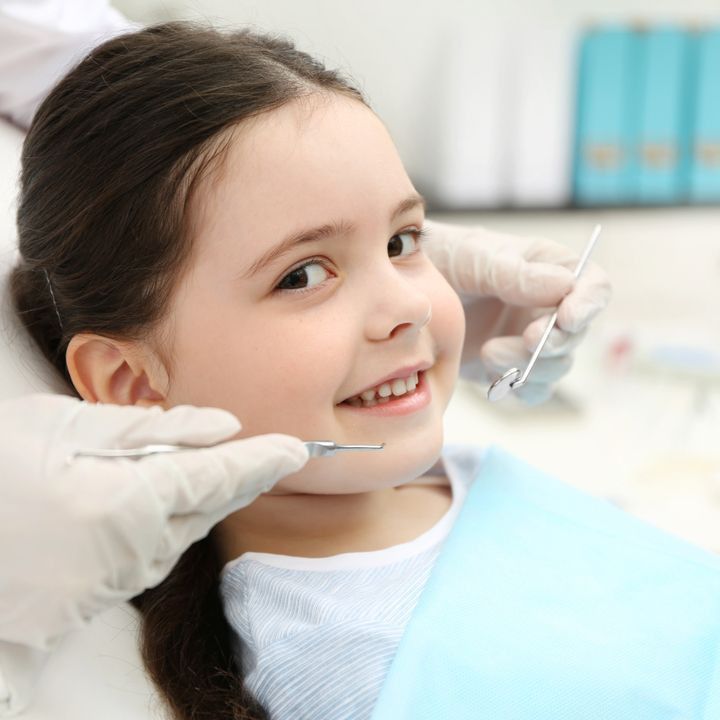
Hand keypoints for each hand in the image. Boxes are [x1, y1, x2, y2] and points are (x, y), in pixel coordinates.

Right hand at [0, 394, 307, 650]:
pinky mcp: (111, 587)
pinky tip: (174, 494)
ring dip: (213, 494)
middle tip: (278, 452)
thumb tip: (220, 426)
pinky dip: (180, 515)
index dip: (265, 460)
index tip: (299, 450)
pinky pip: (165, 544)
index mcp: (135, 500)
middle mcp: (142, 545)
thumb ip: (147, 429)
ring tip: (226, 463)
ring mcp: (127, 573)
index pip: (223, 476)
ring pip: (194, 524)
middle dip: (248, 476)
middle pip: (216, 503)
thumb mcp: (62, 428)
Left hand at [423, 220, 610, 403]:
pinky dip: (518, 389)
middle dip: (553, 342)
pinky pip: (530, 389)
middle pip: (576, 334)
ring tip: (489, 353)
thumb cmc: (444, 258)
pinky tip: (493, 379)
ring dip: (530, 366)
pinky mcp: (510, 366)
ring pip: (556, 366)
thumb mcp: (474, 257)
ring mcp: (529, 339)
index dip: (588, 305)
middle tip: (526, 340)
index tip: (566, 319)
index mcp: (550, 269)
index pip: (592, 286)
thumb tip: (565, 287)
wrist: (406, 293)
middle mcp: (547, 306)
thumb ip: (514, 273)